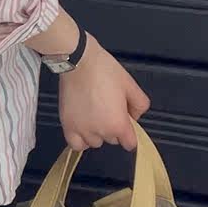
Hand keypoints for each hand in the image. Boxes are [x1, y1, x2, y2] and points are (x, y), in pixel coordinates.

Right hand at [58, 34, 149, 151]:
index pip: (129, 144)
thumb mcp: (131, 85)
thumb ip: (140, 105)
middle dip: (114, 129)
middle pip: (112, 141)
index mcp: (118, 124)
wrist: (79, 62)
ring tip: (94, 116)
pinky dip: (81, 140)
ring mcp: (82, 130)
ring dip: (97, 133)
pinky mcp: (67, 125)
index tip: (126, 124)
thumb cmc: (105, 71)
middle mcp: (101, 132)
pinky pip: (76, 144)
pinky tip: (83, 128)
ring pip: (95, 142)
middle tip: (109, 109)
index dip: (130, 134)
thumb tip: (135, 117)